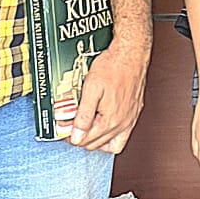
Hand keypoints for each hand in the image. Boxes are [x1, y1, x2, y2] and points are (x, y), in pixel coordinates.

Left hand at [69, 35, 150, 151]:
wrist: (131, 53)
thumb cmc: (113, 66)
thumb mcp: (91, 89)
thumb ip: (83, 115)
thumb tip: (76, 136)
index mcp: (110, 120)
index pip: (85, 141)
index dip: (70, 135)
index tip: (64, 126)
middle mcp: (123, 123)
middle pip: (96, 145)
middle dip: (81, 137)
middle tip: (72, 124)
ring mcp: (130, 119)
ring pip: (112, 145)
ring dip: (97, 141)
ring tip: (88, 128)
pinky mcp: (135, 112)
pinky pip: (123, 135)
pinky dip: (111, 136)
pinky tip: (104, 125)